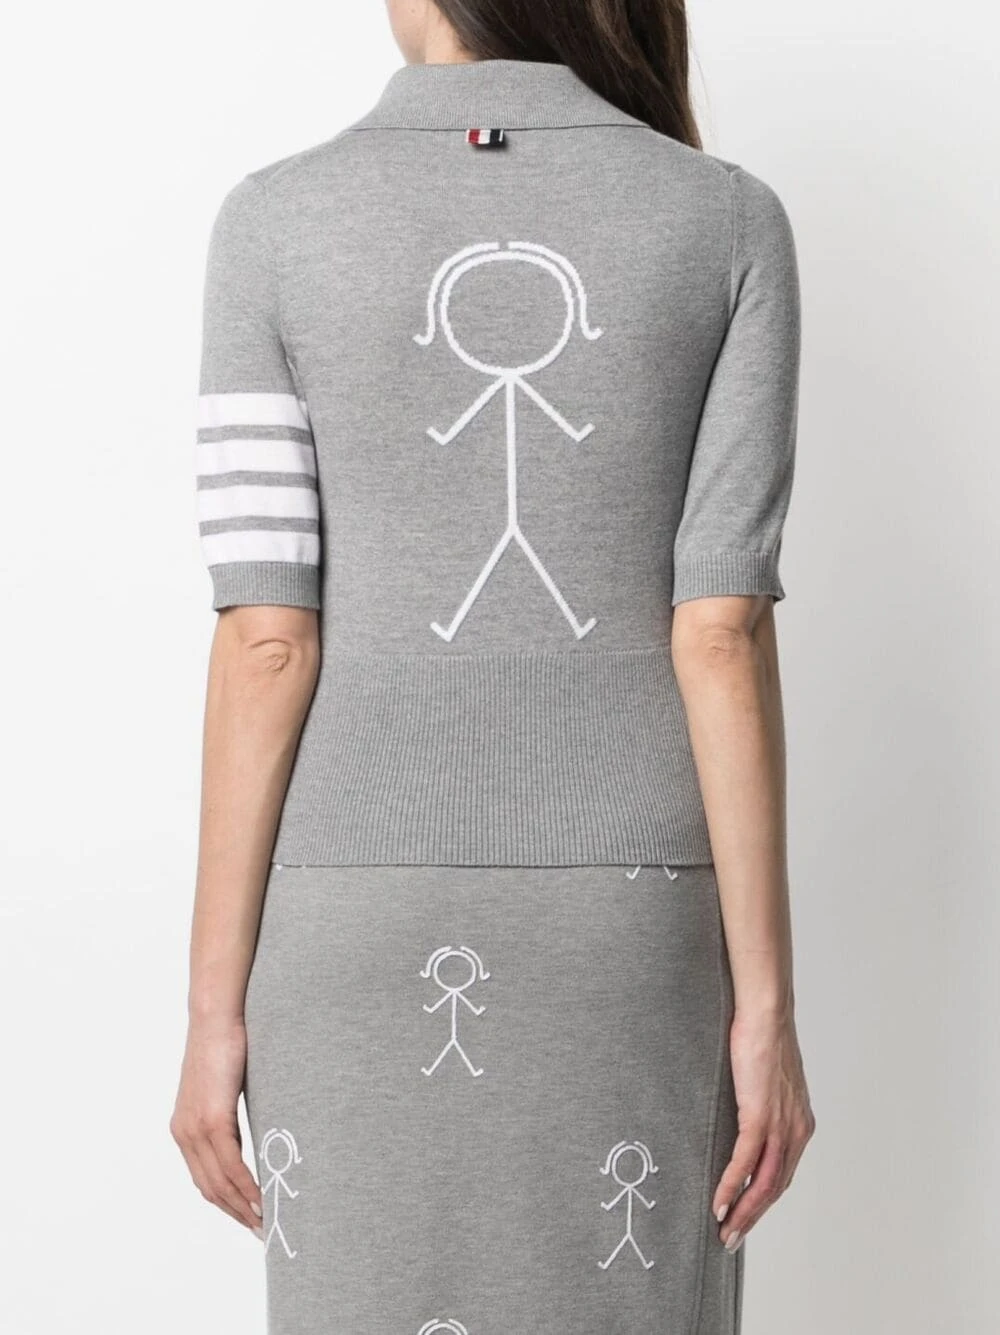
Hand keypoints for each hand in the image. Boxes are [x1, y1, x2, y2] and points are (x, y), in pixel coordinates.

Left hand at [169, 1015, 262, 1233]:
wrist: (216, 1017)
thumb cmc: (226, 1045)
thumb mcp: (223, 1088)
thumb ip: (228, 1116)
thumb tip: (250, 1135)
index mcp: (184, 1129)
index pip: (204, 1180)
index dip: (226, 1204)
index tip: (248, 1218)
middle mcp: (184, 1133)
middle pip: (210, 1188)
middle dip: (236, 1213)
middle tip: (261, 1230)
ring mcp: (196, 1127)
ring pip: (220, 1182)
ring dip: (243, 1206)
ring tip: (266, 1221)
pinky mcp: (212, 1118)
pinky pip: (231, 1164)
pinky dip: (247, 1186)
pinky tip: (263, 1197)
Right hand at [712, 1008, 815, 1250]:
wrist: (767, 1013)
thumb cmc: (763, 1038)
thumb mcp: (767, 1081)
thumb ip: (761, 1105)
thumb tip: (744, 1116)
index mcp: (800, 1125)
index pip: (783, 1175)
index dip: (763, 1201)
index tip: (744, 1218)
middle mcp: (796, 1131)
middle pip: (775, 1188)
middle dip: (752, 1217)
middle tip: (731, 1240)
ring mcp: (780, 1125)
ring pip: (763, 1183)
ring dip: (743, 1212)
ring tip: (724, 1232)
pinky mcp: (761, 1115)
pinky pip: (746, 1161)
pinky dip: (731, 1186)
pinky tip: (718, 1203)